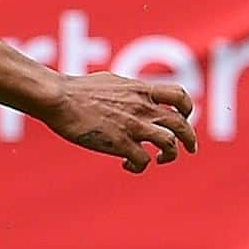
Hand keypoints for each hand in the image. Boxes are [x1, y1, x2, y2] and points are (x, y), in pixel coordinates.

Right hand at [42, 72, 196, 172]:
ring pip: (170, 144)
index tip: (183, 117)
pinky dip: (140, 167)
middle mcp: (143, 108)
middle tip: (189, 149)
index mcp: (141, 90)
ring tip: (161, 159)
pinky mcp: (120, 144)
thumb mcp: (110, 81)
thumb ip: (127, 89)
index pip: (179, 96)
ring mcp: (133, 126)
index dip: (187, 108)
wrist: (58, 98)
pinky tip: (128, 166)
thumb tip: (130, 92)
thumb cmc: (76, 89)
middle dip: (189, 139)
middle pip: (182, 124)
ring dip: (170, 155)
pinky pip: (143, 161)